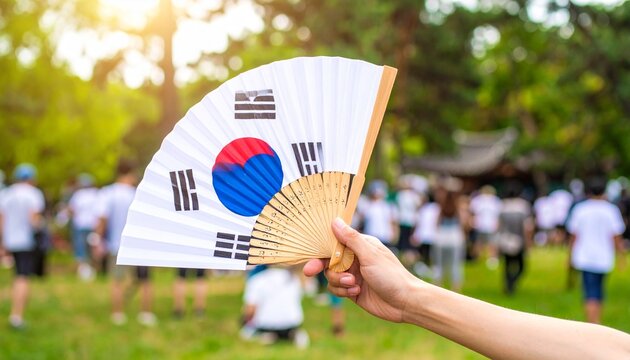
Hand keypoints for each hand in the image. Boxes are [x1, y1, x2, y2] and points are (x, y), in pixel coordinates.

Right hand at [303, 218, 421, 322]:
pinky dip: (343, 291)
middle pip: (329, 259)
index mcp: (360, 245)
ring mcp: (353, 274)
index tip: (311, 253)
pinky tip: (356, 292)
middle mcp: (355, 258)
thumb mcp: (370, 255)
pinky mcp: (352, 290)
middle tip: (309, 271)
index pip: (335, 241)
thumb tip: (335, 221)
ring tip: (354, 285)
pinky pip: (337, 289)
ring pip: (331, 276)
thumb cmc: (392, 276)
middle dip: (321, 266)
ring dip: (339, 281)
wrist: (405, 303)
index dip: (321, 247)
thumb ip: (351, 239)